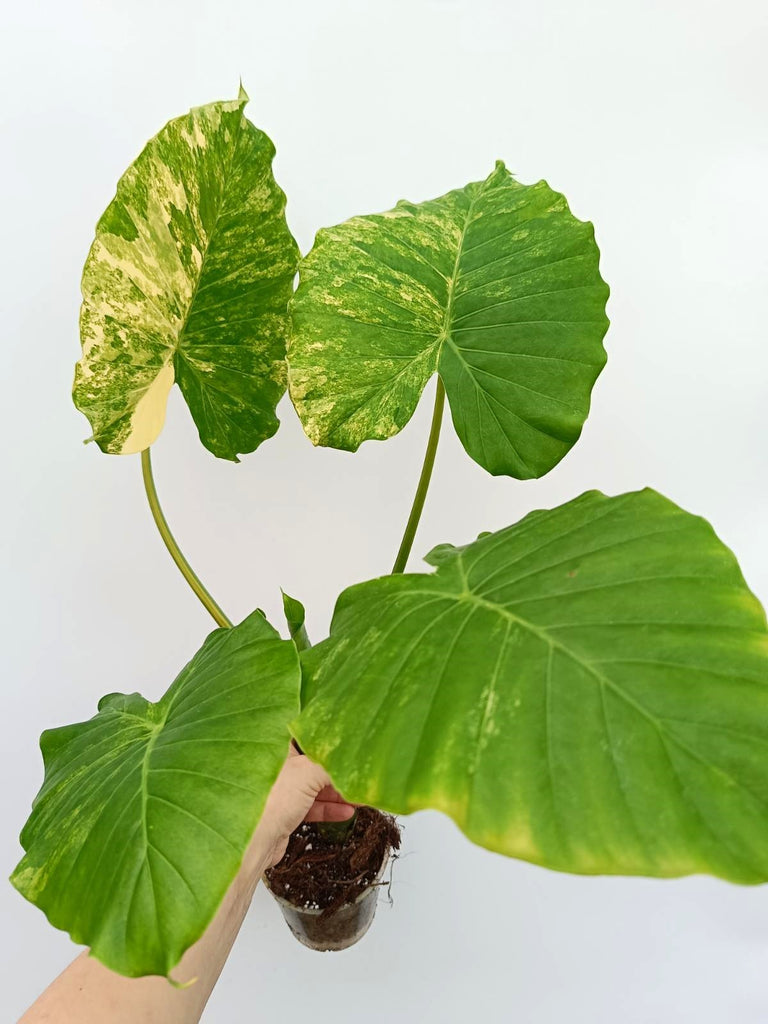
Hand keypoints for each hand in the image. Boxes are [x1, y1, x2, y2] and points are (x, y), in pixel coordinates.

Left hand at [245, 745, 355, 871]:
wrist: (252, 844)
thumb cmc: (269, 801)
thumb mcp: (308, 772)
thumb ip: (332, 764)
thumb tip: (350, 760)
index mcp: (277, 747)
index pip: (306, 735)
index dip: (326, 739)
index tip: (345, 742)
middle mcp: (277, 767)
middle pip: (313, 763)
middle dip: (336, 770)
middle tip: (356, 774)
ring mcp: (281, 790)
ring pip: (314, 786)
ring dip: (337, 792)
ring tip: (358, 795)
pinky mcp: (284, 812)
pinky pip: (311, 806)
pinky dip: (329, 808)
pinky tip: (346, 811)